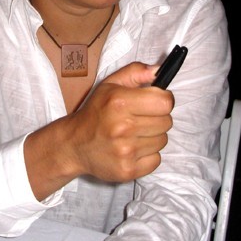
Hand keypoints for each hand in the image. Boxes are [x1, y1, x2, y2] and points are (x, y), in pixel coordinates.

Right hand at [24, 62, 173, 200]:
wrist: (73, 145)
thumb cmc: (95, 112)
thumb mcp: (110, 84)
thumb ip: (136, 72)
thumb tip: (159, 70)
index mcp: (119, 102)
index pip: (165, 102)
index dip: (163, 100)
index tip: (154, 102)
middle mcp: (123, 127)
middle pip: (167, 122)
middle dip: (157, 118)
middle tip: (140, 119)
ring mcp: (125, 151)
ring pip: (163, 141)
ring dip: (152, 137)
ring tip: (134, 134)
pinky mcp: (127, 170)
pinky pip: (156, 160)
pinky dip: (148, 155)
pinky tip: (132, 149)